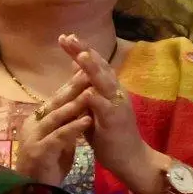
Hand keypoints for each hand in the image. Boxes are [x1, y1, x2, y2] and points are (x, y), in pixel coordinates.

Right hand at [10, 69, 94, 185]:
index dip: (71, 85)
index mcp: (38, 120)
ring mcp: (34, 138)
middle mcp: (33, 124)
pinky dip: (73, 128)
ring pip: (56, 117)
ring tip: (90, 92)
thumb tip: (79, 107)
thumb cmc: (48, 166)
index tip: (87, 70)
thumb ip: (65, 124)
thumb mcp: (59, 141)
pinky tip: (86, 121)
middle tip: (88, 72)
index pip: (56, 98)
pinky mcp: (39, 152)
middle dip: (73, 87)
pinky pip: (58, 137)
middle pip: (55, 102)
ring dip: (74, 104)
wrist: (34, 192)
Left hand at [61, 34, 153, 188]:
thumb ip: (85, 84)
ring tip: (80, 56)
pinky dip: (97, 100)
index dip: (79, 50)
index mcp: (108, 87)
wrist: (129, 157)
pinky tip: (87, 92)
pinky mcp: (116, 121)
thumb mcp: (93, 104)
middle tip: (68, 37)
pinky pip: (107, 109)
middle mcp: (115, 91)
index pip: (93, 63)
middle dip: (84, 52)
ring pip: (105, 84)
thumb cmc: (108, 131)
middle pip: (100, 67)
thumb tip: (75, 63)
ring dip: (93, 70)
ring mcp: (117, 105)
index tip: (64, 36)